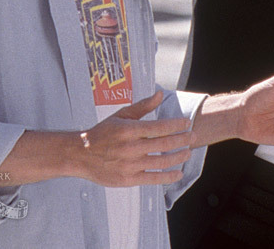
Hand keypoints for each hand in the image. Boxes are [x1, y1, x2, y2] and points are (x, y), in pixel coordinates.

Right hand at [77, 90, 191, 186]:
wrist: (81, 154)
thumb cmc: (102, 133)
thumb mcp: (121, 115)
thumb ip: (143, 106)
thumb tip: (160, 95)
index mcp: (129, 130)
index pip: (160, 127)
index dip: (177, 125)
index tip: (187, 123)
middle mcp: (130, 148)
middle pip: (164, 144)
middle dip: (182, 140)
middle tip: (193, 136)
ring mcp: (130, 165)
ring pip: (161, 162)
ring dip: (178, 157)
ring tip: (188, 153)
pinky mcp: (128, 179)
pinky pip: (153, 179)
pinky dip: (168, 176)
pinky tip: (178, 173)